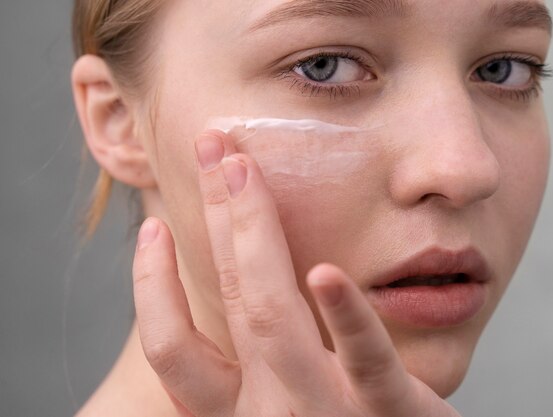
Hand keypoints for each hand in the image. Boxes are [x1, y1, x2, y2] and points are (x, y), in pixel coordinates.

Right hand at [132, 130, 460, 416]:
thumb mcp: (283, 405)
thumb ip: (263, 363)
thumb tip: (241, 290)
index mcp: (241, 408)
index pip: (173, 352)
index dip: (152, 288)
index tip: (153, 228)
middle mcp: (269, 410)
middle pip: (226, 300)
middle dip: (213, 215)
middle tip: (209, 145)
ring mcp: (324, 412)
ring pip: (272, 320)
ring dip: (252, 236)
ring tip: (240, 170)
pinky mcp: (387, 415)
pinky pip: (365, 362)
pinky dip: (346, 315)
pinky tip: (326, 271)